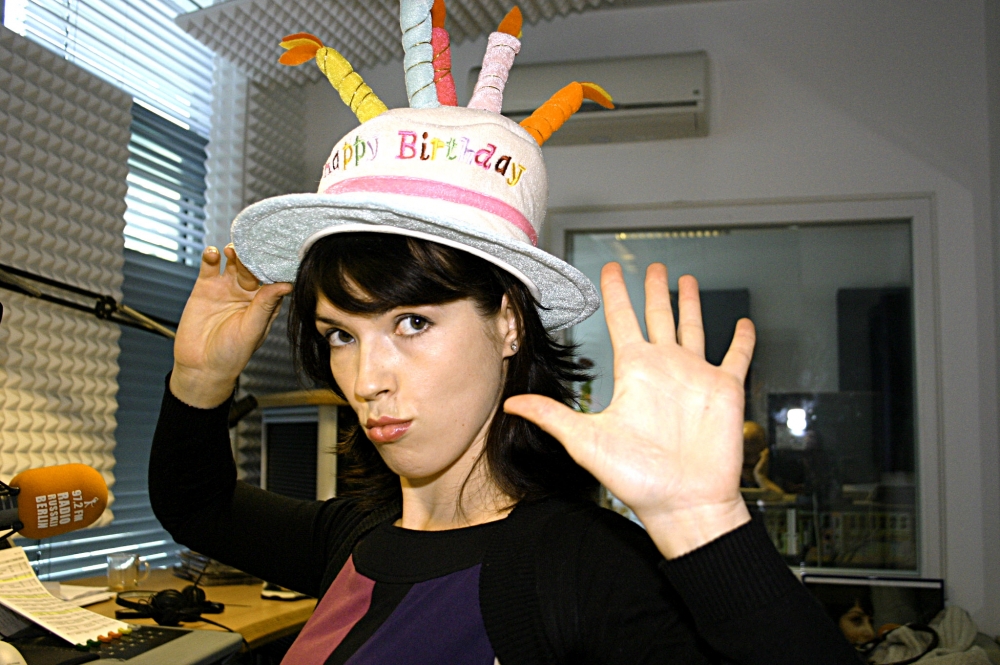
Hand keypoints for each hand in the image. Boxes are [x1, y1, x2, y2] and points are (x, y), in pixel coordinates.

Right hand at [170, 245, 291, 407]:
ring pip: (233, 262)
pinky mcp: (205, 287)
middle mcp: (247, 293)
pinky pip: (209, 267)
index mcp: (264, 303)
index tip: (277, 252)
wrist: (201, 366)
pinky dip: (211, 256)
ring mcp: (226, 288)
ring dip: (235, 253)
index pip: (273, 278)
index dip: (275, 266)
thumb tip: (287, 284)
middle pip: (253, 266)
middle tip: (252, 251)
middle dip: (253, 257)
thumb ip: (266, 305)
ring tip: (234, 250)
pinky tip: (213, 253)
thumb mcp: (252, 329)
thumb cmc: (232, 354)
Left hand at [504, 263, 755, 557]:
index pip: (622, 320)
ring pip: (693, 328)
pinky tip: (744, 323)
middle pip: (658, 316)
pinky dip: (742, 340)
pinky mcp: (725, 390)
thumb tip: (511, 406)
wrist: (682, 503)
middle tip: (653, 266)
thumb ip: (552, 416)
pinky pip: (737, 357)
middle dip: (655, 290)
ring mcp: (695, 377)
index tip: (610, 270)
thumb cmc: (637, 479)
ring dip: (691, 304)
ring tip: (686, 280)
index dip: (616, 293)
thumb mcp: (586, 440)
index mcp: (634, 372)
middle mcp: (664, 369)